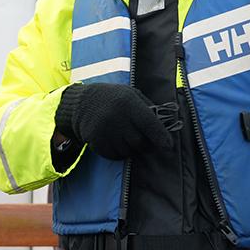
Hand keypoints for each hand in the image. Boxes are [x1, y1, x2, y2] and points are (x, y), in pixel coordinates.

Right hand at [55, 83, 172, 159]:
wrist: (81, 103)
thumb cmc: (113, 98)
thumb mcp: (131, 94)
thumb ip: (148, 107)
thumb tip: (167, 124)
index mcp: (129, 103)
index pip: (150, 124)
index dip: (161, 137)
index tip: (168, 146)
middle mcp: (117, 118)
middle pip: (140, 142)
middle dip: (145, 144)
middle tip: (142, 138)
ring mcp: (105, 131)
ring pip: (128, 151)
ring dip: (131, 148)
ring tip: (125, 136)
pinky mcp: (97, 142)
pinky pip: (115, 155)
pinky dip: (119, 152)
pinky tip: (115, 141)